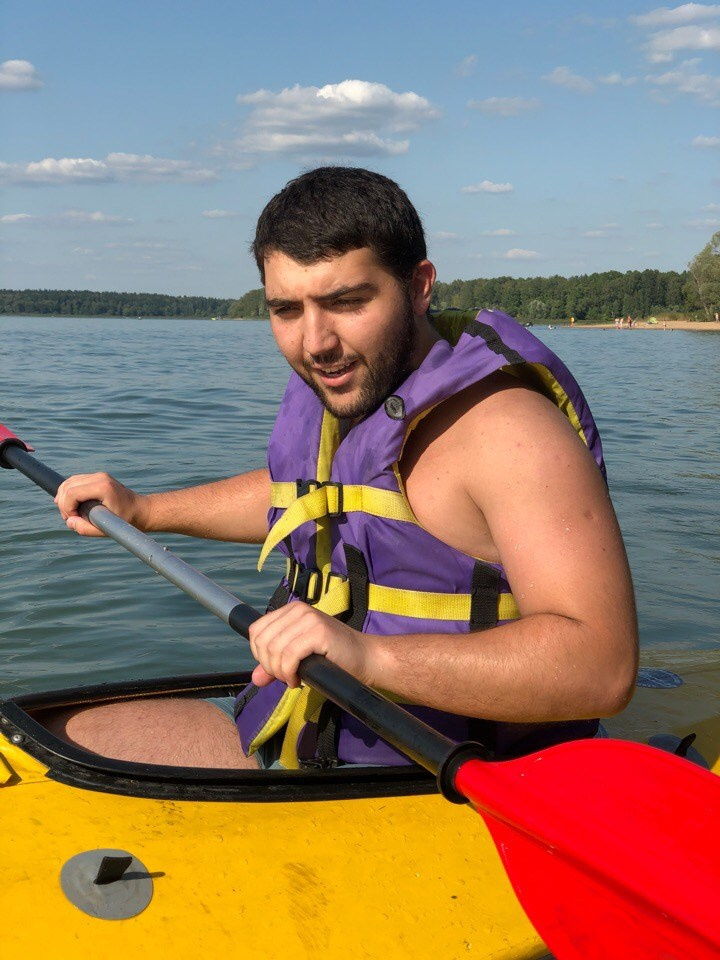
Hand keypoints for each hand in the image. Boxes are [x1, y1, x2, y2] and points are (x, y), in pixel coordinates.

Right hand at [54, 472, 148, 536]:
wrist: (141, 510)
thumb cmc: (127, 521)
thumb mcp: (107, 529)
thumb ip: (85, 528)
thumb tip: (69, 521)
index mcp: (103, 487)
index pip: (72, 493)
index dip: (66, 508)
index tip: (73, 520)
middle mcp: (100, 477)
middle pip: (68, 486)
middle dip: (63, 504)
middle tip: (71, 519)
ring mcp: (98, 475)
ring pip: (69, 482)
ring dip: (63, 498)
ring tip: (70, 514)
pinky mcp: (97, 477)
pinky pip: (75, 482)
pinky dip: (68, 492)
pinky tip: (68, 505)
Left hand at [248, 602, 376, 688]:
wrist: (366, 658)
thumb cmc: (333, 657)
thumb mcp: (299, 658)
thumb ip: (276, 664)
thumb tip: (255, 678)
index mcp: (291, 610)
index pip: (256, 630)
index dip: (259, 654)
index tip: (275, 668)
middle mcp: (299, 609)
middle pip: (263, 641)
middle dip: (269, 666)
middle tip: (285, 677)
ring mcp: (310, 619)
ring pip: (275, 649)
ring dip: (279, 672)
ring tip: (292, 679)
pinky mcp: (319, 632)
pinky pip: (289, 656)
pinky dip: (289, 673)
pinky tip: (298, 680)